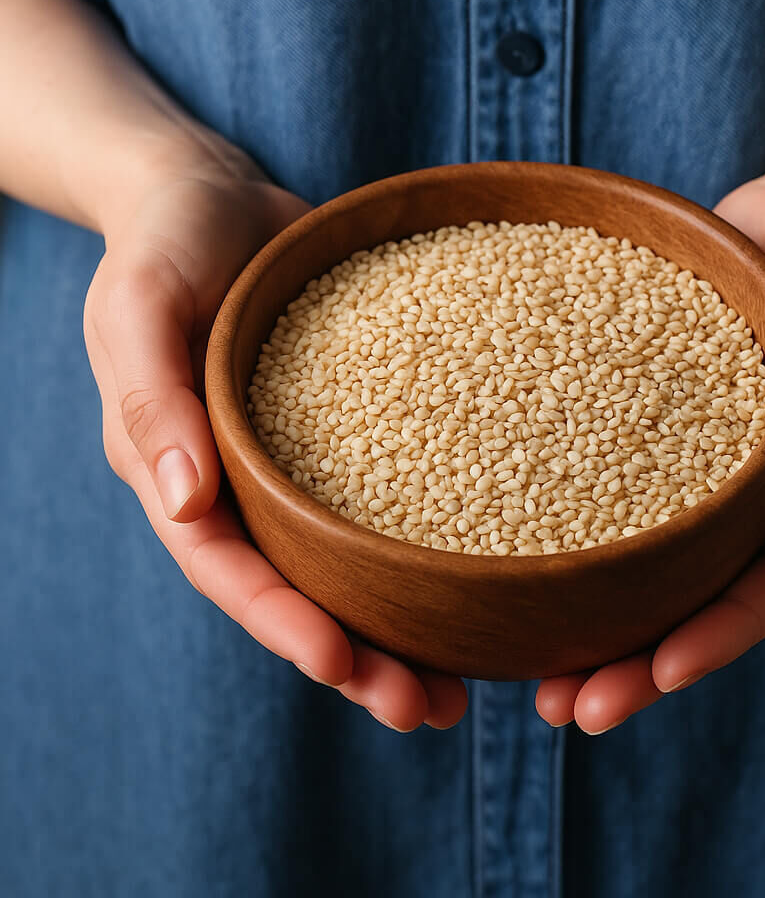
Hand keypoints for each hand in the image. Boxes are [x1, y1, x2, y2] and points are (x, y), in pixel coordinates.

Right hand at [83, 156, 466, 730]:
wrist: (214, 194)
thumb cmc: (164, 242)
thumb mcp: (140, 305)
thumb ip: (150, 396)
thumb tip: (182, 501)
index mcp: (181, 470)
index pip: (229, 568)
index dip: (281, 623)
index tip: (345, 667)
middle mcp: (243, 482)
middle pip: (297, 588)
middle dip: (355, 656)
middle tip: (425, 709)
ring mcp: (298, 461)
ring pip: (347, 560)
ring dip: (399, 623)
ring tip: (466, 681)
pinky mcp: (350, 428)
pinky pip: (389, 494)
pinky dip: (424, 544)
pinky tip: (484, 574)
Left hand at [535, 133, 764, 732]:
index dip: (717, 641)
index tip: (652, 680)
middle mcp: (763, 491)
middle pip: (701, 598)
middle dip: (639, 662)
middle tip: (564, 711)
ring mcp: (710, 464)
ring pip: (655, 561)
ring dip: (599, 621)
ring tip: (529, 668)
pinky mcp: (662, 424)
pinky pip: (618, 487)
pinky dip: (577, 534)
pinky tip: (517, 555)